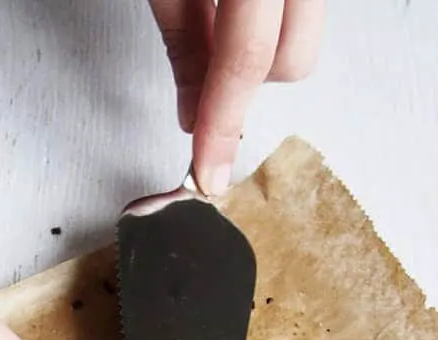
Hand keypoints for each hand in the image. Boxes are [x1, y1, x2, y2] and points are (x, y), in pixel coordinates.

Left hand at [149, 0, 325, 193]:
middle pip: (294, 59)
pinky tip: (238, 17)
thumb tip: (192, 115)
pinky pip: (306, 16)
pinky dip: (273, 31)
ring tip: (219, 33)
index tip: (209, 173)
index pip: (246, 59)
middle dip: (248, 87)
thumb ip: (183, 40)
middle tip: (205, 84)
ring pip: (307, 41)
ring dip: (264, 57)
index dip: (223, 124)